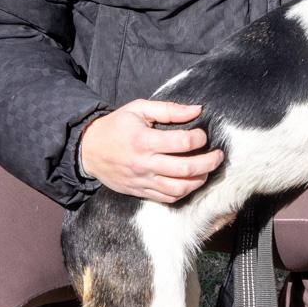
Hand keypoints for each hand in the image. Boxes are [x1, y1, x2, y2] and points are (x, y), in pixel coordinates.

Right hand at [79, 100, 224, 204]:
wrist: (89, 150)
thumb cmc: (116, 126)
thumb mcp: (139, 109)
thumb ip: (169, 109)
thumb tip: (197, 110)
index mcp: (144, 140)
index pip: (182, 143)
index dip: (199, 138)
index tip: (203, 134)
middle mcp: (144, 163)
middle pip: (185, 169)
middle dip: (208, 162)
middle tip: (218, 155)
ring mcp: (143, 181)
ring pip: (179, 188)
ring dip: (199, 180)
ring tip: (207, 170)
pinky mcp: (141, 192)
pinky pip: (168, 198)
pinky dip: (184, 192)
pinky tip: (191, 182)